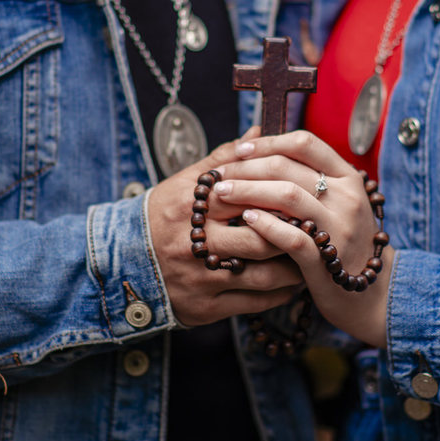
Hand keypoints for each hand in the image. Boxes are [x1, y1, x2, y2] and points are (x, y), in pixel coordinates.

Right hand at [146, 128, 303, 326]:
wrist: (121, 263)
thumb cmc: (162, 216)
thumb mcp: (184, 182)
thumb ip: (223, 158)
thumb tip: (258, 132)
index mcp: (190, 206)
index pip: (246, 196)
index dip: (280, 196)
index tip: (305, 195)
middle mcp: (194, 242)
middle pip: (259, 238)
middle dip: (293, 234)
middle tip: (318, 229)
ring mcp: (200, 278)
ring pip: (262, 275)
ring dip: (293, 268)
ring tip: (311, 257)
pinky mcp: (204, 307)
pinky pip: (252, 303)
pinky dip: (280, 294)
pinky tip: (294, 283)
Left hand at [211, 131, 391, 346]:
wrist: (372, 294)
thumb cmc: (343, 241)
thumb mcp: (336, 201)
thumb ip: (306, 174)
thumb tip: (258, 142)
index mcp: (348, 178)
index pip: (305, 143)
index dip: (268, 142)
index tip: (241, 151)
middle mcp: (347, 198)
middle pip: (288, 167)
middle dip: (247, 167)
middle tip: (220, 174)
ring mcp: (339, 228)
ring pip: (287, 195)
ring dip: (248, 190)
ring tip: (223, 192)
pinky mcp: (326, 260)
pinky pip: (291, 236)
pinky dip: (265, 224)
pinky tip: (245, 219)